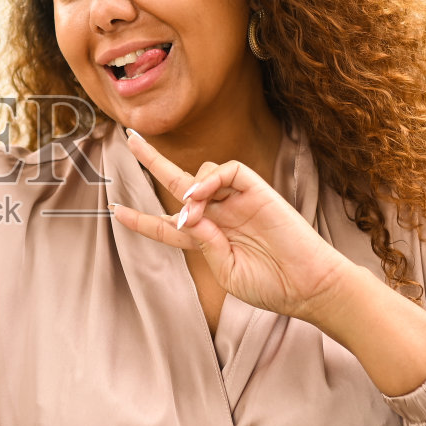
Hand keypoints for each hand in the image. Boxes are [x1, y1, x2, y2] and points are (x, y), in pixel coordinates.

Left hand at [109, 130, 353, 320]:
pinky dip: (209, 178)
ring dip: (188, 188)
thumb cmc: (270, 286)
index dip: (142, 220)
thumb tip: (186, 214)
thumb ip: (203, 243)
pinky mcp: (257, 190)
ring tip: (194, 214)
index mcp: (207, 239)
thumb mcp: (226, 271)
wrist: (308, 285)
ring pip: (200, 172)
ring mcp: (237, 201)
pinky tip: (201, 195)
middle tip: (130, 139)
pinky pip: (227, 170)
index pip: (167, 225)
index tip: (116, 211)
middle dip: (153, 161)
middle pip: (178, 183)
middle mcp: (219, 215)